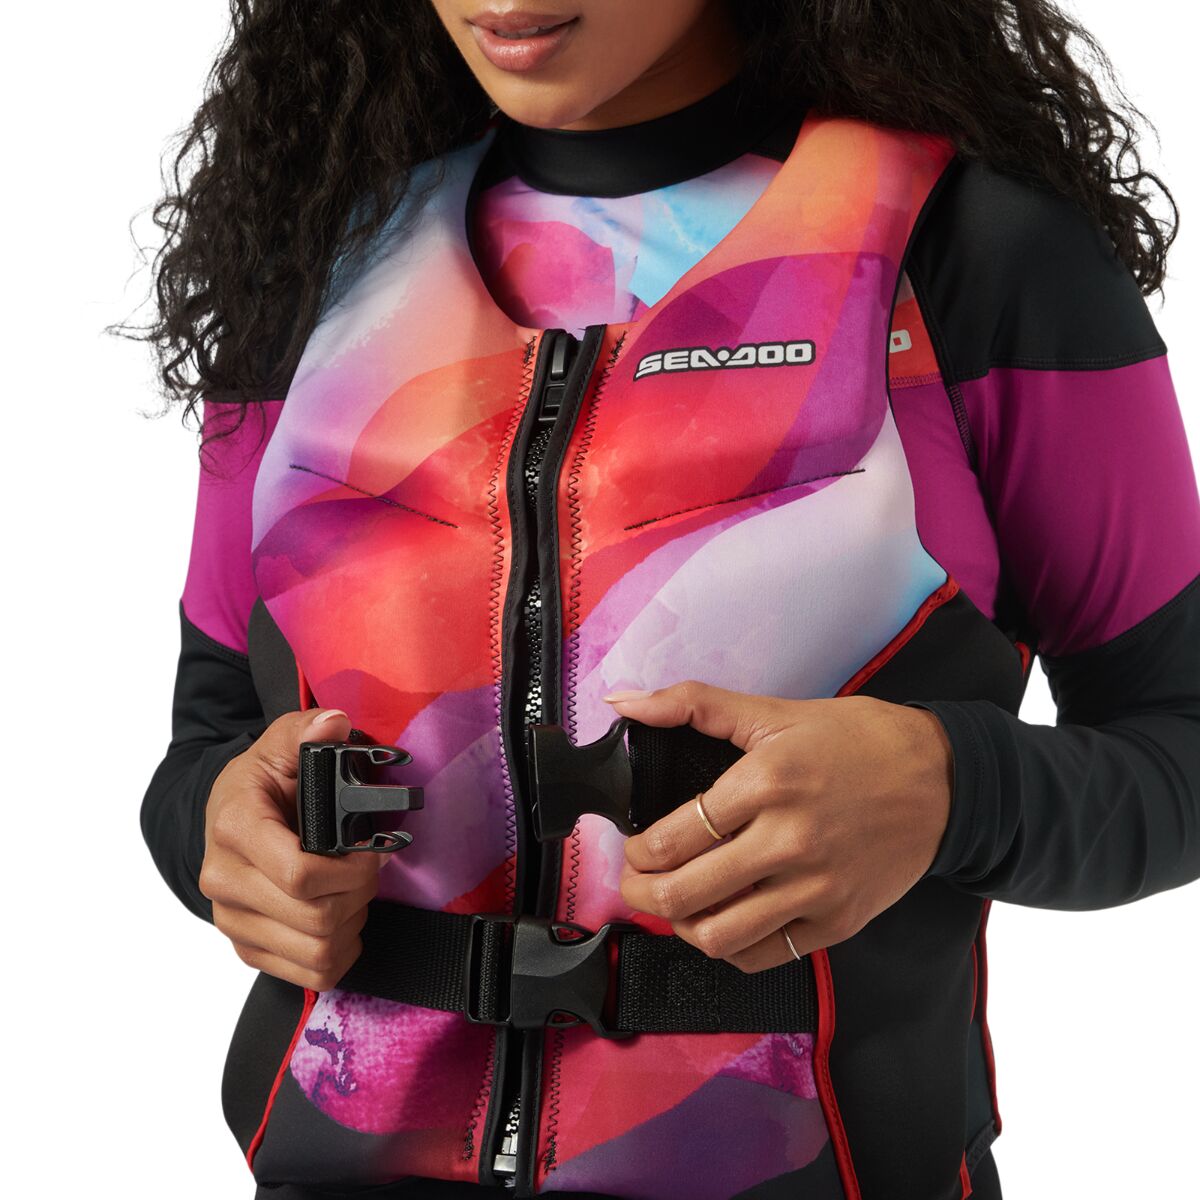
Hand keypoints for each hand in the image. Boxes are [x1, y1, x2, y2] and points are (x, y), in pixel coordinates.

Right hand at [199, 708, 385, 989]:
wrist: (226, 816)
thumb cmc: (262, 782)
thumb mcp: (282, 744)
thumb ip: (307, 731)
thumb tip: (333, 724)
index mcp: (234, 827)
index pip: (300, 874)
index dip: (351, 869)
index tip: (372, 851)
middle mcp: (224, 879)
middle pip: (315, 917)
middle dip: (358, 893)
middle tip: (368, 868)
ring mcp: (232, 919)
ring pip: (316, 951)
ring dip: (350, 923)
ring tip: (352, 891)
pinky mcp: (246, 948)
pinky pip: (309, 974)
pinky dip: (337, 952)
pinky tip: (340, 919)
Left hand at [612, 680, 953, 972]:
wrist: (944, 778)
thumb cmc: (858, 741)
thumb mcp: (774, 709)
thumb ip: (692, 703)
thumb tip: (624, 700)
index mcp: (767, 782)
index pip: (672, 838)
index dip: (635, 852)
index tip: (633, 847)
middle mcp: (789, 841)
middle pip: (683, 894)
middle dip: (639, 893)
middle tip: (635, 881)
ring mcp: (816, 888)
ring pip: (717, 936)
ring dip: (680, 925)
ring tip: (675, 903)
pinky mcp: (838, 922)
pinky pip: (764, 956)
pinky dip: (729, 945)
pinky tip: (723, 919)